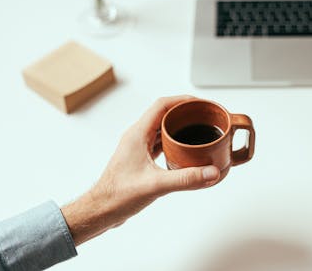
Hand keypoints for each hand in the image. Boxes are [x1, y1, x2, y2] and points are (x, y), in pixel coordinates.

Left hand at [61, 96, 220, 244]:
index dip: (183, 100)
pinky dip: (174, 142)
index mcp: (138, 134)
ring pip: (162, 129)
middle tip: (203, 116)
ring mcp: (138, 148)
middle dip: (185, 112)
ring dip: (180, 127)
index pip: (162, 105)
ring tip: (199, 130)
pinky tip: (185, 151)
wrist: (100, 211)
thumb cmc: (117, 196)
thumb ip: (186, 179)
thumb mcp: (156, 185)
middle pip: (164, 114)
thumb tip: (211, 172)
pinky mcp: (140, 159)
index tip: (200, 103)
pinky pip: (160, 143)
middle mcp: (137, 137)